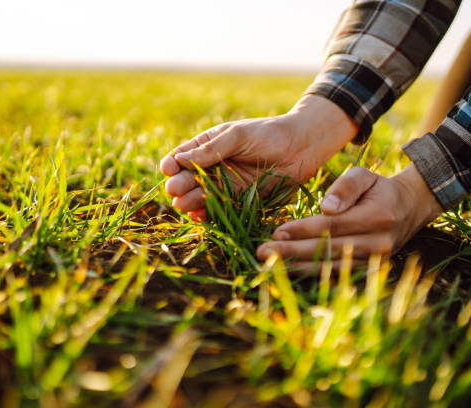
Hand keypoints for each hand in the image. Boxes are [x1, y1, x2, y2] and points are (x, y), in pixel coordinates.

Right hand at [159, 95, 357, 217]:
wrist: (301, 147)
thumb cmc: (268, 133)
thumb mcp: (237, 136)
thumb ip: (211, 148)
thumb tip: (180, 159)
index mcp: (207, 145)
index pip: (181, 157)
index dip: (172, 164)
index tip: (169, 168)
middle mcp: (212, 166)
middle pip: (186, 179)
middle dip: (178, 185)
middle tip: (176, 189)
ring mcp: (225, 184)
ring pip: (199, 196)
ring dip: (190, 201)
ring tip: (184, 204)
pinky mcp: (238, 199)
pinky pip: (218, 209)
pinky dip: (207, 214)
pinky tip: (199, 216)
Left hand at [256, 164, 443, 272]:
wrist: (409, 209)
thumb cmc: (379, 189)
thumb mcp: (364, 176)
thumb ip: (346, 187)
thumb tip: (327, 208)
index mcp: (377, 216)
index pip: (332, 226)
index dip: (303, 230)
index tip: (276, 232)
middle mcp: (378, 243)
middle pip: (327, 250)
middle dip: (291, 253)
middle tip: (262, 252)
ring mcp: (374, 261)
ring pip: (330, 267)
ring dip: (297, 267)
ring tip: (268, 265)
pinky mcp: (368, 271)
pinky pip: (336, 274)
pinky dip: (311, 274)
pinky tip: (288, 271)